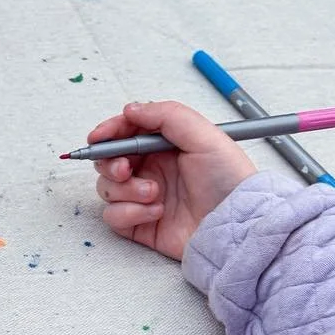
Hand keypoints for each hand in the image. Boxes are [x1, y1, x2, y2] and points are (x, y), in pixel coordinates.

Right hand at [89, 100, 255, 260]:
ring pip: (107, 189)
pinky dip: (130, 213)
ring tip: (155, 194)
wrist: (236, 224)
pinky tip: (156, 212)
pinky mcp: (139, 224)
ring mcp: (143, 198)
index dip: (108, 133)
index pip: (125, 133)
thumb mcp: (205, 135)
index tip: (99, 137)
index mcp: (164, 146)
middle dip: (111, 164)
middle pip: (109, 161)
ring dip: (126, 190)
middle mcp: (152, 170)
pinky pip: (113, 216)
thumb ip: (166, 115)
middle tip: (126, 170)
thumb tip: (131, 109)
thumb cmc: (229, 180)